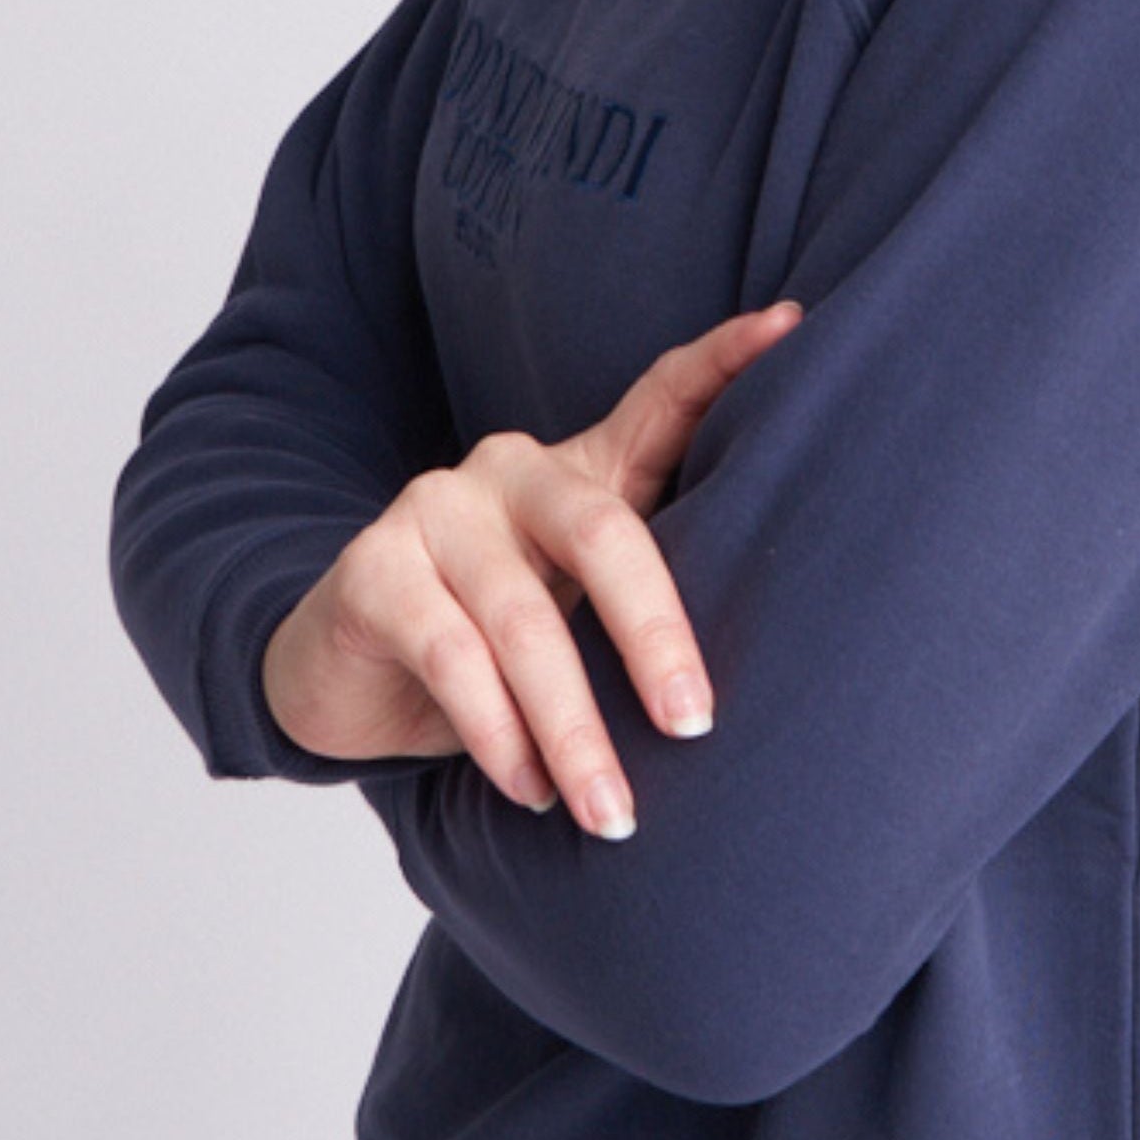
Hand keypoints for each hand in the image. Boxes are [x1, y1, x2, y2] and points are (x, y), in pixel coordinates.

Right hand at [258, 300, 805, 834]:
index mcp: (578, 473)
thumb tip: (767, 680)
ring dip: (575, 730)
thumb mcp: (576, 617)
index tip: (795, 324)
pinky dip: (499, 735)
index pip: (659, 400)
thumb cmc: (491, 647)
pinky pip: (451, 656)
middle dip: (656, 638)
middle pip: (606, 534)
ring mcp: (434, 511)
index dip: (724, 360)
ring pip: (525, 621)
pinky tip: (531, 790)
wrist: (345, 677)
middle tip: (695, 726)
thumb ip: (644, 608)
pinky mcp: (372, 570)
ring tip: (613, 814)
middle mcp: (509, 471)